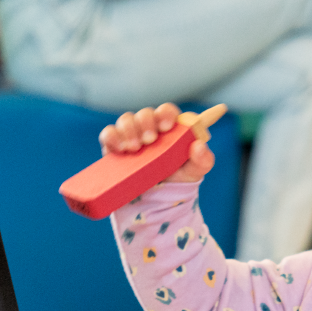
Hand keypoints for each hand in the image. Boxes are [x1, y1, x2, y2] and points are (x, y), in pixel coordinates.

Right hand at [98, 102, 214, 182]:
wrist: (156, 199)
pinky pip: (108, 133)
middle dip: (146, 123)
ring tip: (134, 148)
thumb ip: (203, 160)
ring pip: (126, 119)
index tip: (167, 126)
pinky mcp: (115, 146)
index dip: (166, 113)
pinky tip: (119, 148)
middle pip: (145, 113)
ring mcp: (131, 135)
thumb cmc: (177, 178)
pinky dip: (111, 137)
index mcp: (170, 129)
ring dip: (129, 130)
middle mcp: (150, 128)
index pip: (167, 111)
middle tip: (150, 140)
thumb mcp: (194, 172)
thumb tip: (199, 145)